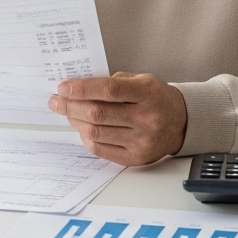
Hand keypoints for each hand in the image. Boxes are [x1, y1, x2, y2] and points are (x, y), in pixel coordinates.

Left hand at [47, 72, 187, 165]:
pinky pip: (101, 149)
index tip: (63, 87)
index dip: (82, 89)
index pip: (109, 90)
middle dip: (71, 106)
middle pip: (98, 114)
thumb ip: (113, 81)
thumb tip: (78, 87)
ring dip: (75, 121)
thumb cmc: (156, 97)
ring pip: (96, 133)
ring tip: (67, 112)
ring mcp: (142, 140)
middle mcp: (147, 118)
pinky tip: (82, 127)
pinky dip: (86, 137)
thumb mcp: (141, 79)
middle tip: (56, 101)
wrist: (181, 122)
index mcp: (148, 93)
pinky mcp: (136, 158)